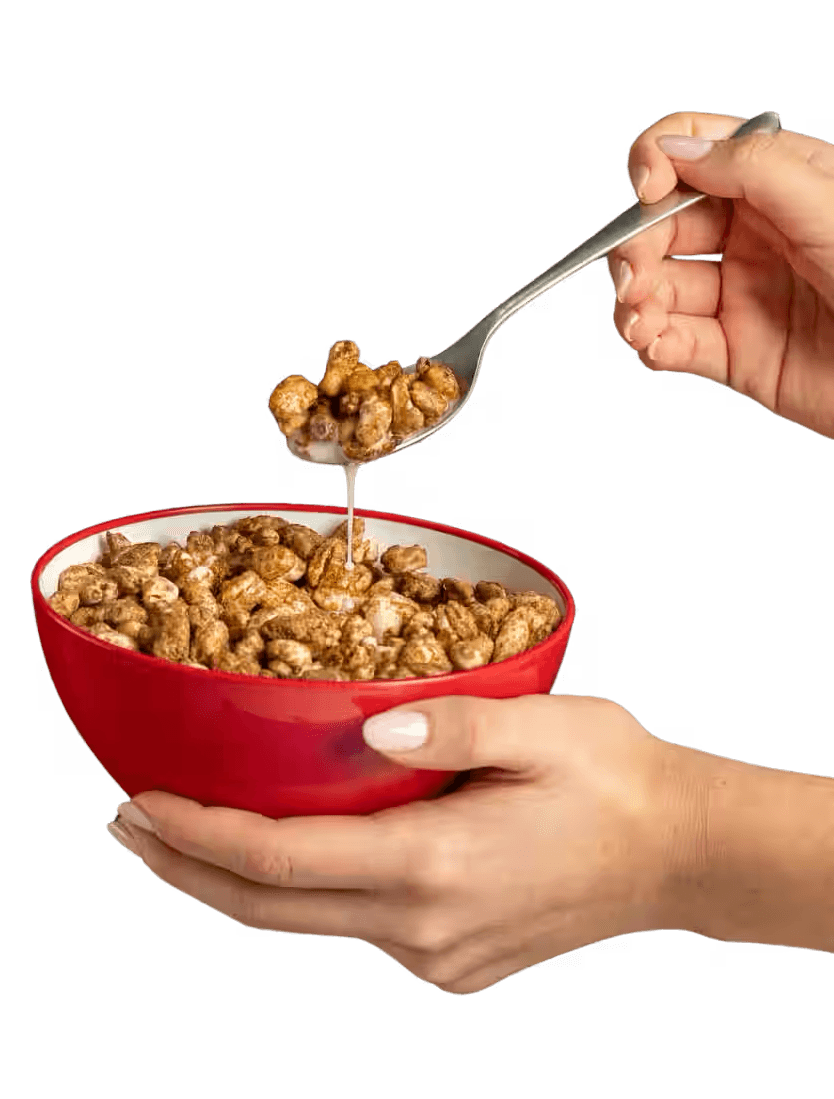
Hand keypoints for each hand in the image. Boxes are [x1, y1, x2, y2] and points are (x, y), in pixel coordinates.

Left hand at [106, 695, 693, 994]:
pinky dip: (303, 892)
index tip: (138, 802)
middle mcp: (425, 927)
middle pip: (269, 909)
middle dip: (184, 867)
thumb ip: (455, 724)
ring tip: (188, 829)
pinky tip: (291, 852)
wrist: (676, 854)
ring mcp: (436, 955)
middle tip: (126, 823)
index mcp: (438, 865)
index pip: (278, 862)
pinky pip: (352, 927)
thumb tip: (371, 729)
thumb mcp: (545, 727)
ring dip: (237, 881)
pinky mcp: (450, 962)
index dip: (194, 835)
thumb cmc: (615, 779)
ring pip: (306, 923)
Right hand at [607, 111, 833, 439]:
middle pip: (664, 225)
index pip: (698, 153)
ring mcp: (741, 297)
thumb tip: (678, 146)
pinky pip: (675, 343)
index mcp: (780, 187)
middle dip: (636, 247)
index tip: (648, 189)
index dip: (660, 163)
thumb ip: (754, 169)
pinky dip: (650, 343)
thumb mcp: (828, 206)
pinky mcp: (735, 355)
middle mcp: (755, 238)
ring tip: (640, 320)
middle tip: (636, 276)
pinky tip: (653, 343)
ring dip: (634, 301)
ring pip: (659, 287)